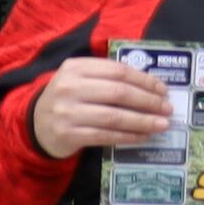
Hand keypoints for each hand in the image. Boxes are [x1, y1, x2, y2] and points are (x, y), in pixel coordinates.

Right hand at [27, 55, 173, 159]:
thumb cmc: (69, 99)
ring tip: (162, 125)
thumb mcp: (81, 79)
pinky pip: (106, 135)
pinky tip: (143, 137)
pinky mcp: (68, 134)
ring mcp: (67, 111)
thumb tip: (152, 87)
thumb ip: (108, 77)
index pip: (118, 71)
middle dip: (148, 102)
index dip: (145, 81)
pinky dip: (128, 136)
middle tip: (167, 109)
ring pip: (114, 117)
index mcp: (75, 67)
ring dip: (143, 122)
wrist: (36, 124)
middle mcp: (69, 87)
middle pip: (119, 93)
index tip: (164, 90)